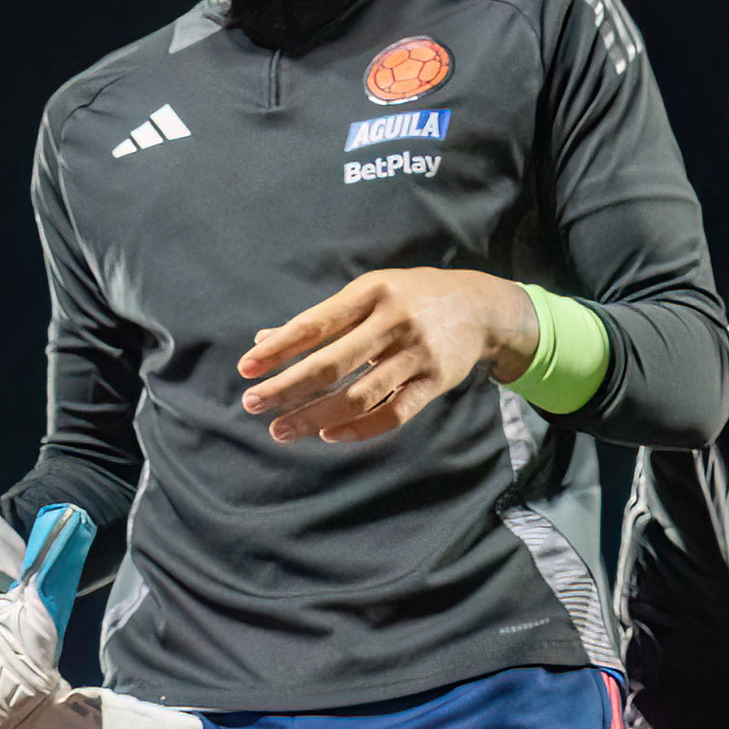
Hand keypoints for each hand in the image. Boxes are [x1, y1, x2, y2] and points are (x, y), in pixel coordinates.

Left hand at [239, 269, 539, 445]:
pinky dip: (359, 429)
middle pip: (331, 364)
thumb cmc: (410, 298)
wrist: (481, 307)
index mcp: (371, 293)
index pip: (314, 325)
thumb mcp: (367, 295)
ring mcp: (416, 353)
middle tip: (252, 404)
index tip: (246, 369)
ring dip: (314, 416)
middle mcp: (393, 321)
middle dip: (287, 388)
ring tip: (281, 430)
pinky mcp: (435, 381)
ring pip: (358, 395)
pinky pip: (393, 414)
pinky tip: (328, 435)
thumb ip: (319, 320)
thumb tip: (262, 340)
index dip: (278, 350)